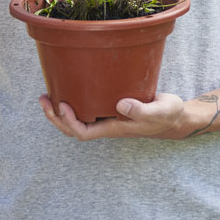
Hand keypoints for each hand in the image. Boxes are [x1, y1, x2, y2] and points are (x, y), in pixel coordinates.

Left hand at [40, 93, 191, 140]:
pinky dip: (74, 101)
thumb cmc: (168, 115)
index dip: (69, 121)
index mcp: (114, 128)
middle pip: (74, 129)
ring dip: (60, 111)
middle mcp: (107, 124)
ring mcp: (108, 117)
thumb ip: (141, 109)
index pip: (83, 132)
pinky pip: (87, 109)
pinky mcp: (111, 107)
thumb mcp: (160, 111)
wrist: (175, 117)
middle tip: (44, 99)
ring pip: (77, 120)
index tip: (63, 104)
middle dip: (56, 117)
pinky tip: (70, 88)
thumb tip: (120, 104)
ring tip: (47, 95)